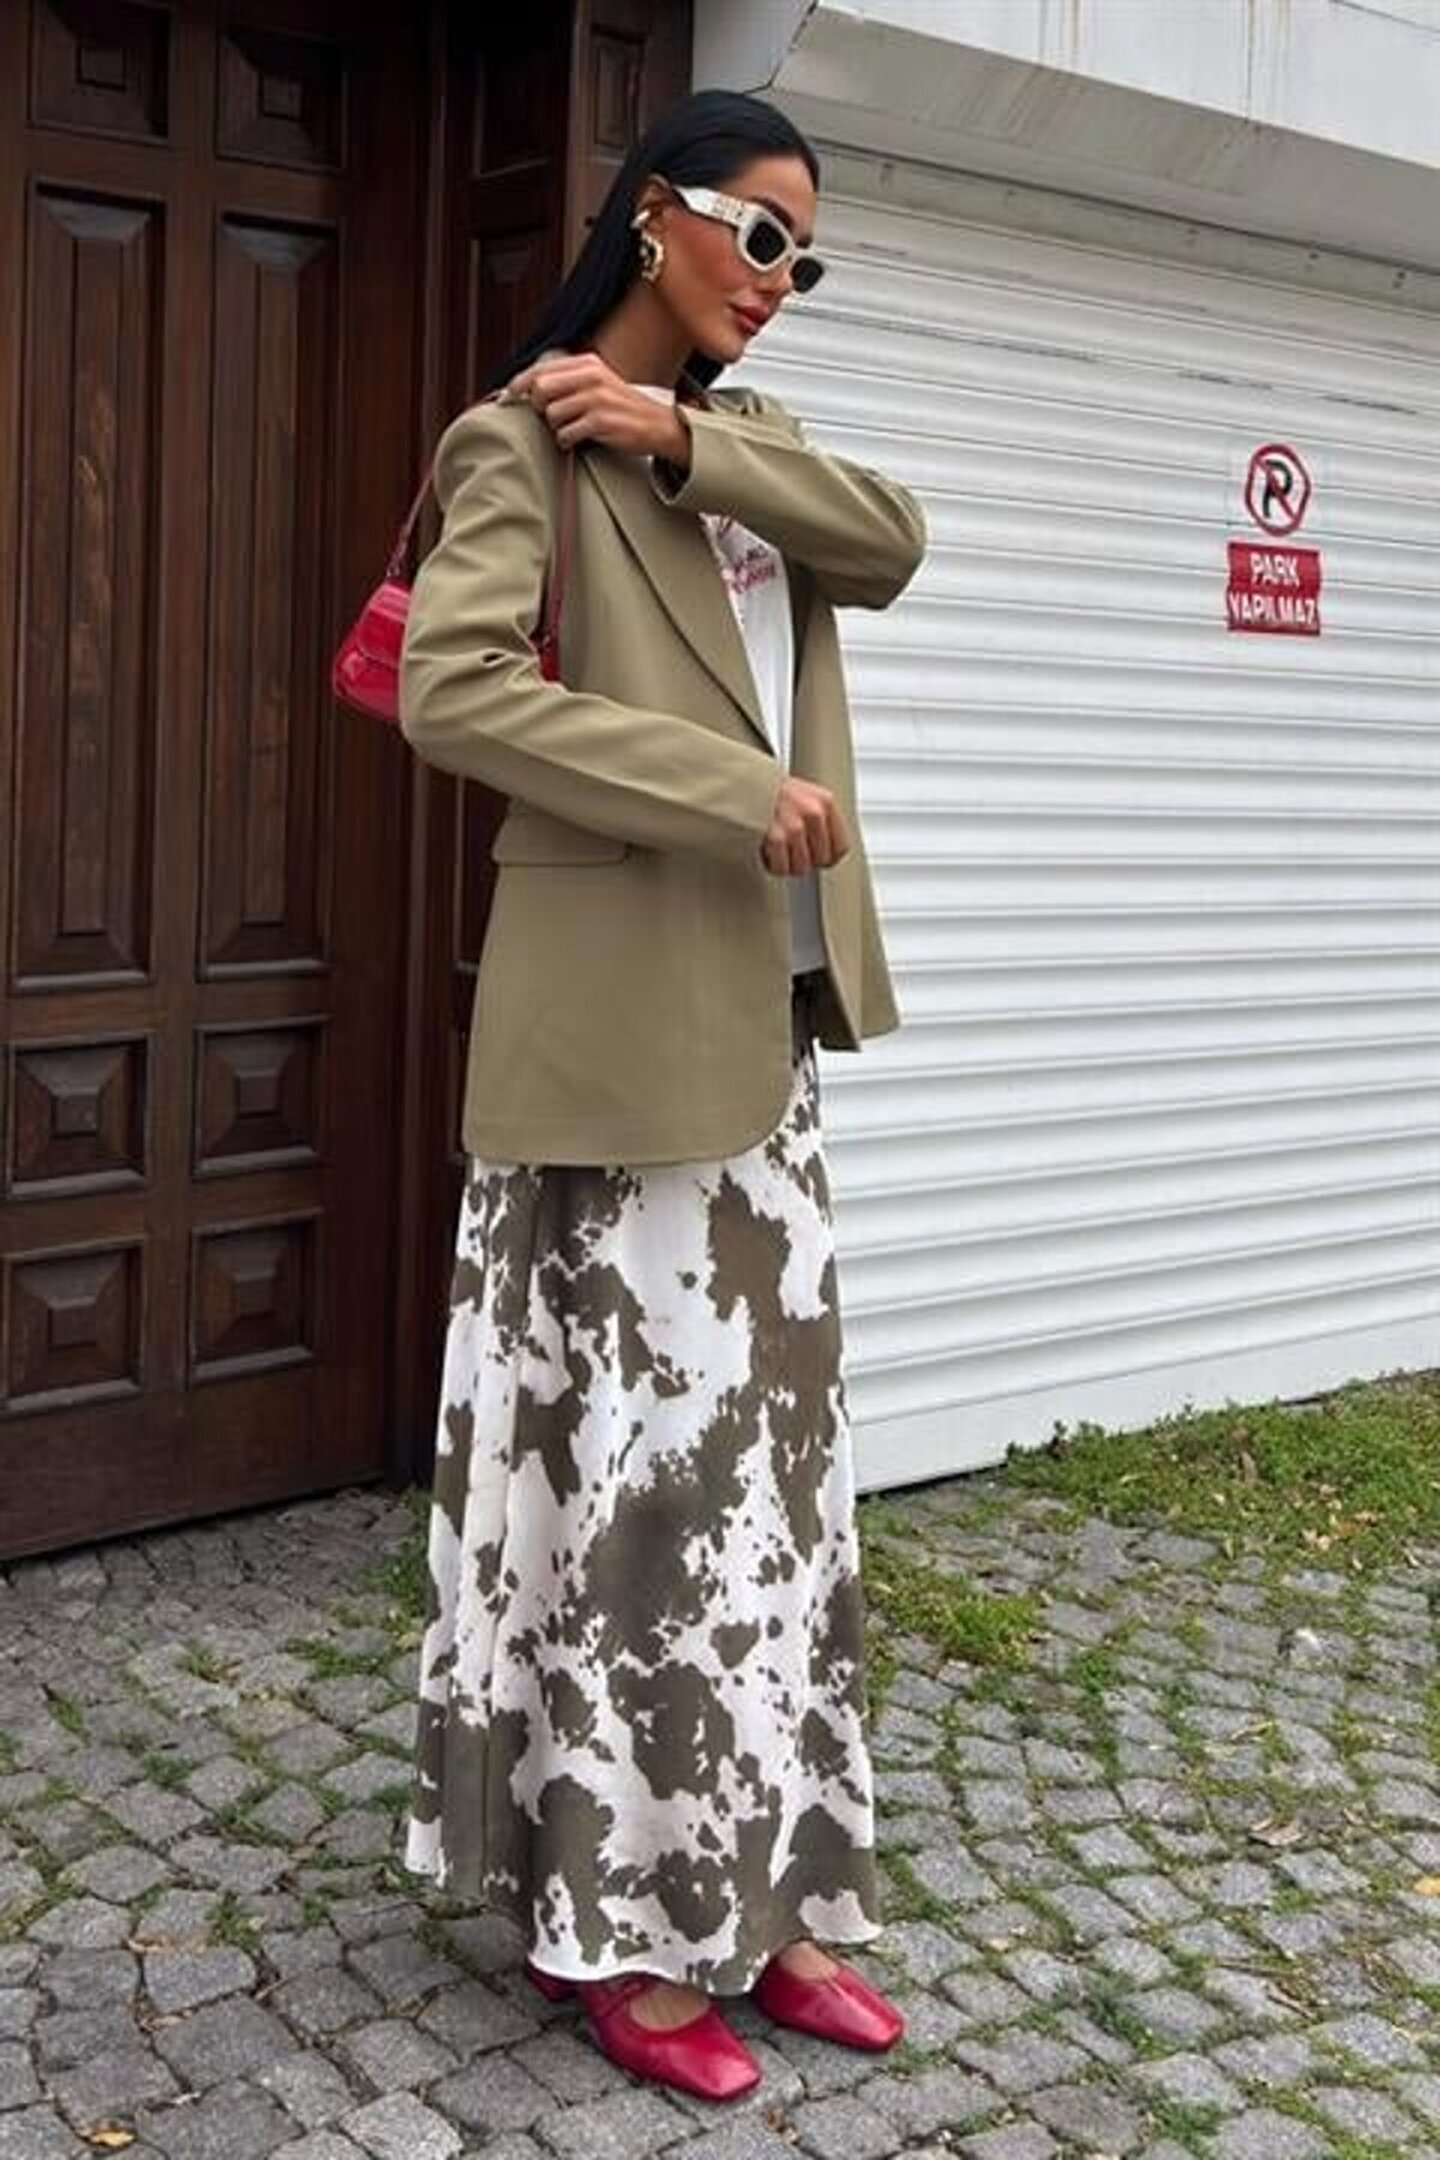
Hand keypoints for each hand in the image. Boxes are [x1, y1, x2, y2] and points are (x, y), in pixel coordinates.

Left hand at [504, 352, 690, 464]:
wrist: (657, 425)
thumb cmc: (620, 407)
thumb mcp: (596, 382)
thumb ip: (566, 379)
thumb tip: (525, 387)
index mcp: (587, 363)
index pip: (540, 369)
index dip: (518, 385)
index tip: (507, 398)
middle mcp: (591, 376)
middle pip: (541, 390)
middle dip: (539, 407)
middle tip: (553, 417)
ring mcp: (597, 398)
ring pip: (551, 414)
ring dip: (556, 427)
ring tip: (573, 428)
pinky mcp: (601, 422)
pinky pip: (565, 434)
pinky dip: (567, 441)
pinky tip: (578, 439)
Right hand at [762, 777, 850, 875]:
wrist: (741, 783)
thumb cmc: (770, 792)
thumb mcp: (805, 797)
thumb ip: (821, 822)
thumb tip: (830, 852)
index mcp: (825, 802)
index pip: (841, 847)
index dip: (827, 857)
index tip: (817, 857)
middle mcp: (813, 813)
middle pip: (821, 859)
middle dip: (805, 860)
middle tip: (791, 851)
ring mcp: (794, 825)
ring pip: (801, 867)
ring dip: (787, 864)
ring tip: (777, 850)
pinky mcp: (775, 836)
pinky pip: (781, 866)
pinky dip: (773, 865)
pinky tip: (767, 853)